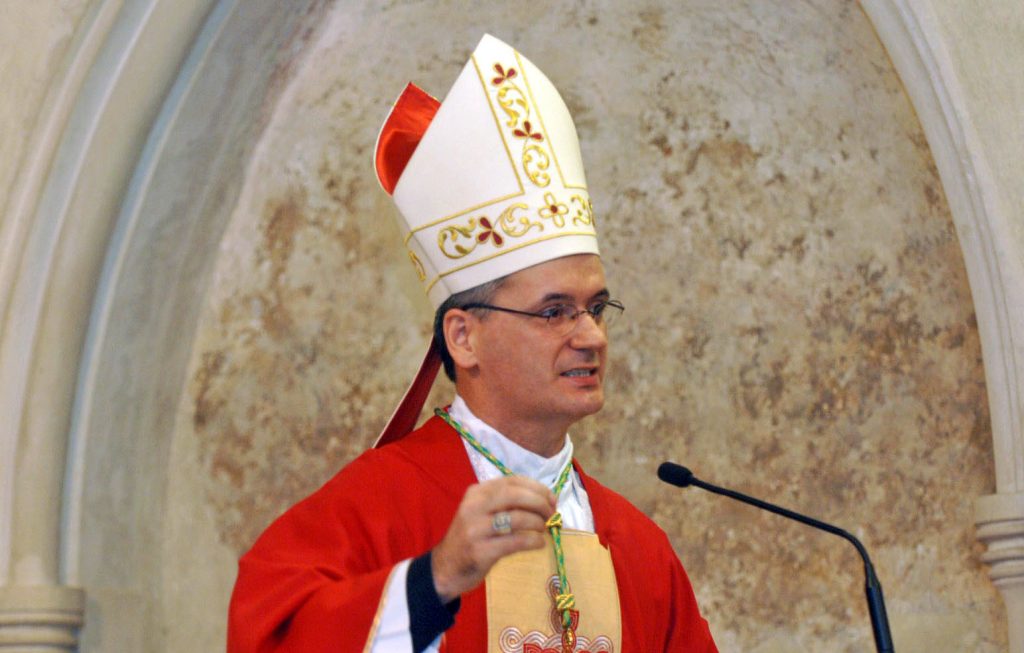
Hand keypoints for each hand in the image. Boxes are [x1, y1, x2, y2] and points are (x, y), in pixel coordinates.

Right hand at [431, 476, 556, 602]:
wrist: (445, 568)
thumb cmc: (471, 538)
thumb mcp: (481, 513)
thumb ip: (506, 503)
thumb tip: (546, 500)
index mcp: (476, 493)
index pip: (511, 481)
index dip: (536, 488)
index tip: (552, 498)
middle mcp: (473, 507)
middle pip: (515, 495)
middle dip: (539, 503)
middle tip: (552, 514)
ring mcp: (475, 529)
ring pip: (517, 518)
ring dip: (538, 523)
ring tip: (544, 529)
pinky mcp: (481, 551)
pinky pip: (515, 542)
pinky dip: (533, 541)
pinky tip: (539, 544)